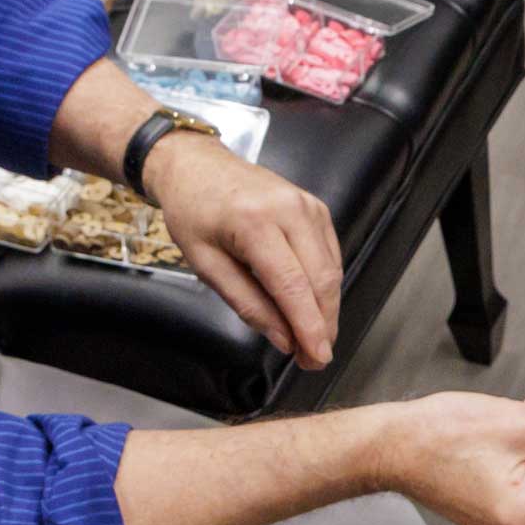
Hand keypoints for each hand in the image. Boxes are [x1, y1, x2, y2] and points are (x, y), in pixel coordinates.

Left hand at [152, 134, 342, 367]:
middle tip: (314, 359)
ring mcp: (308, 206)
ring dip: (326, 309)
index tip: (317, 356)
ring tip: (313, 339)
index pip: (292, 285)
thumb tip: (282, 336)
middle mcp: (289, 210)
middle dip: (322, 324)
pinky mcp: (316, 207)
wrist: (197, 166)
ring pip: (331, 270)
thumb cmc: (193, 211)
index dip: (308, 326)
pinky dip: (324, 285)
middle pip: (320, 280)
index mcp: (254, 222)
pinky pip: (330, 255)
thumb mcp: (205, 263)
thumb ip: (246, 302)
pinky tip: (312, 305)